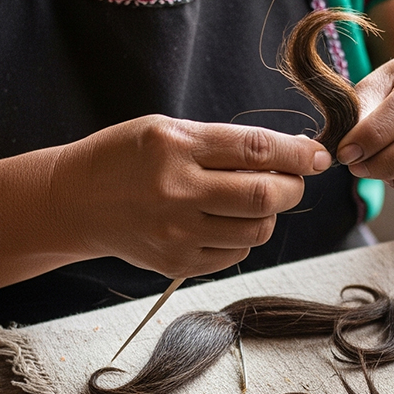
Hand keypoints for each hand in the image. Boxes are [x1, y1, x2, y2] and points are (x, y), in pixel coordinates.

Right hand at [54, 115, 331, 278]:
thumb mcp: (168, 131)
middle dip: (292, 187)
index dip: (298, 153)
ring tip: (252, 202)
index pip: (256, 149)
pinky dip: (242, 238)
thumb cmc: (127, 158)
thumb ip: (225, 143)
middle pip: (264, 195)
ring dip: (269, 215)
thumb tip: (291, 156)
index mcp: (176, 147)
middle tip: (291, 181)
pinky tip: (224, 222)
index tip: (318, 155)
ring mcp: (176, 233)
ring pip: (256, 230)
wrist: (75, 201)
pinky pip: (235, 254)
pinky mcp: (176, 263)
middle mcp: (177, 191)